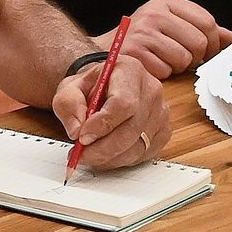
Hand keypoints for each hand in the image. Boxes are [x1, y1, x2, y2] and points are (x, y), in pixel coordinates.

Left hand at [51, 55, 169, 170]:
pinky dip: (119, 160)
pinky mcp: (163, 132)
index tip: (82, 138)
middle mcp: (151, 91)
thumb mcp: (69, 89)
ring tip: (87, 155)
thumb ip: (68, 105)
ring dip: (109, 157)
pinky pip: (142, 154)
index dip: (102, 124)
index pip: (123, 103)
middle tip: (80, 155)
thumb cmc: (89, 88)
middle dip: (103, 148)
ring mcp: (161, 113)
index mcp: (130, 71)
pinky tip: (104, 155)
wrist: (105, 89)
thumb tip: (76, 131)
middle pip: (131, 128)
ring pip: (137, 145)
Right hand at [116, 0, 231, 78]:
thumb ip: (202, 29)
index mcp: (166, 2)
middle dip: (195, 57)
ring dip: (178, 66)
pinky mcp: (135, 52)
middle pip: (199, 42)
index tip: (207, 51)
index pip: (207, 22)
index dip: (213, 42)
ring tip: (164, 60)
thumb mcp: (172, 24)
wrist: (106, 50)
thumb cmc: (143, 38)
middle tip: (183, 58)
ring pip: (184, 59)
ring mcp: (144, 32)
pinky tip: (151, 65)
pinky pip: (166, 70)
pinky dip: (162, 73)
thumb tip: (231, 38)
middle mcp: (154, 13)